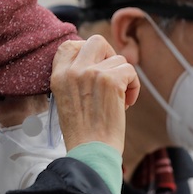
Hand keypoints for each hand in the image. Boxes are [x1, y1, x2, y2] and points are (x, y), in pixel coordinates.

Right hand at [51, 35, 139, 153]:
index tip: (95, 67)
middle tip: (112, 76)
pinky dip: (134, 87)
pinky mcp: (111, 80)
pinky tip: (126, 104)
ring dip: (123, 78)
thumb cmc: (82, 132)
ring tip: (118, 100)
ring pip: (118, 59)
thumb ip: (75, 78)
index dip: (86, 52)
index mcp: (58, 76)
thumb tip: (96, 61)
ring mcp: (92, 73)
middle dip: (109, 55)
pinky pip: (130, 70)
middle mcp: (73, 71)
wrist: (90, 152)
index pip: (69, 45)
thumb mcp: (66, 99)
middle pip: (96, 42)